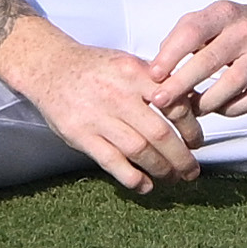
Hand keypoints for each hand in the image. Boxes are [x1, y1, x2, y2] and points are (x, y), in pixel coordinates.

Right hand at [0, 26, 204, 192]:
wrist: (51, 66)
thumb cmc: (95, 67)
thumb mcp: (129, 62)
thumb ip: (157, 81)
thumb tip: (191, 101)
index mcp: (135, 73)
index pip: (173, 103)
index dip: (190, 127)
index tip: (196, 142)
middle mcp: (119, 94)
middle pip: (159, 133)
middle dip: (181, 157)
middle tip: (191, 170)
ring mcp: (98, 117)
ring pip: (139, 150)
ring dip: (161, 169)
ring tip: (172, 178)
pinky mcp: (81, 135)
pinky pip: (112, 161)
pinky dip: (132, 177)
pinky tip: (144, 185)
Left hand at [146, 0, 246, 118]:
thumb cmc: (234, 26)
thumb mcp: (210, 18)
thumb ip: (182, 37)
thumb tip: (158, 68)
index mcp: (225, 12)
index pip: (193, 31)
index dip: (170, 54)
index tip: (153, 74)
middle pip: (210, 61)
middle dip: (180, 84)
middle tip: (160, 100)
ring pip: (232, 85)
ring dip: (205, 102)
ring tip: (188, 109)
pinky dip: (230, 109)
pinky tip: (216, 108)